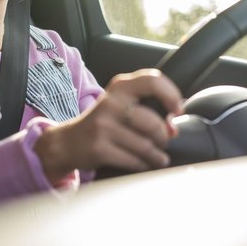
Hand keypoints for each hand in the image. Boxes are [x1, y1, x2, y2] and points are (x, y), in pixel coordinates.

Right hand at [35, 69, 183, 182]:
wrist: (68, 142)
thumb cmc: (104, 123)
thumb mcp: (121, 104)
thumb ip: (148, 108)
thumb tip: (173, 127)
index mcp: (120, 87)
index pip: (152, 80)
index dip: (171, 95)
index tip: (178, 110)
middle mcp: (111, 103)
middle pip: (153, 123)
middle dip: (163, 137)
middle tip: (162, 141)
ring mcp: (102, 126)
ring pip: (146, 146)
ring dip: (156, 155)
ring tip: (157, 157)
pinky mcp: (98, 148)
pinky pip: (134, 161)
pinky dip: (143, 165)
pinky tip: (142, 163)